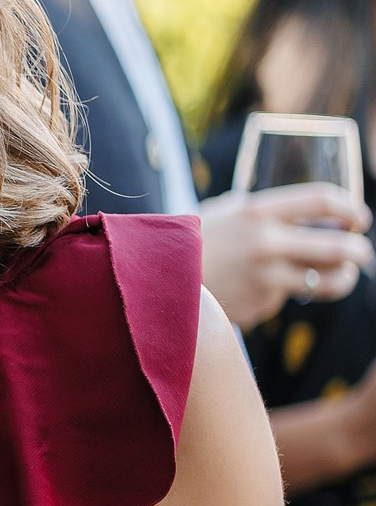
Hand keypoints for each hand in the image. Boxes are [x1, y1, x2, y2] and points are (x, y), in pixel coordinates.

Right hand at [199, 185, 371, 328]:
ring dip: (343, 277)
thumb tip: (320, 221)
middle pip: (339, 246)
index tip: (358, 218)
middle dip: (359, 250)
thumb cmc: (190, 240)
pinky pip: (285, 297)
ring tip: (341, 275)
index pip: (323, 201)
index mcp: (256, 211)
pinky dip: (280, 293)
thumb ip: (266, 215)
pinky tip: (256, 288)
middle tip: (360, 251)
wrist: (150, 277)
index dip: (350, 208)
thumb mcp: (225, 213)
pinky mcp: (259, 305)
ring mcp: (264, 278)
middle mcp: (265, 244)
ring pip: (328, 280)